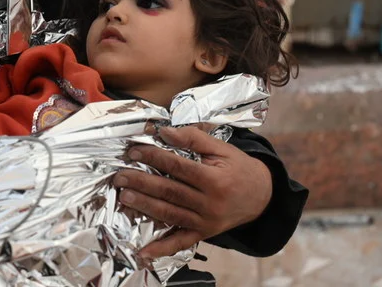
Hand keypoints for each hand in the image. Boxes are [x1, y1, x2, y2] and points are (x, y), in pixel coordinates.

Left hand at [113, 126, 271, 258]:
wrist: (262, 195)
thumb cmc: (238, 168)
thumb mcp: (221, 148)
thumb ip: (193, 138)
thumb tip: (164, 132)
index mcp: (215, 180)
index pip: (178, 167)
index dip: (155, 158)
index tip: (134, 152)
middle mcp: (210, 204)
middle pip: (170, 191)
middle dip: (142, 183)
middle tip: (120, 177)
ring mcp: (206, 222)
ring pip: (170, 214)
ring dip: (144, 206)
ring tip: (124, 197)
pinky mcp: (204, 234)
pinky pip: (180, 242)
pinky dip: (161, 248)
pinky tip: (143, 250)